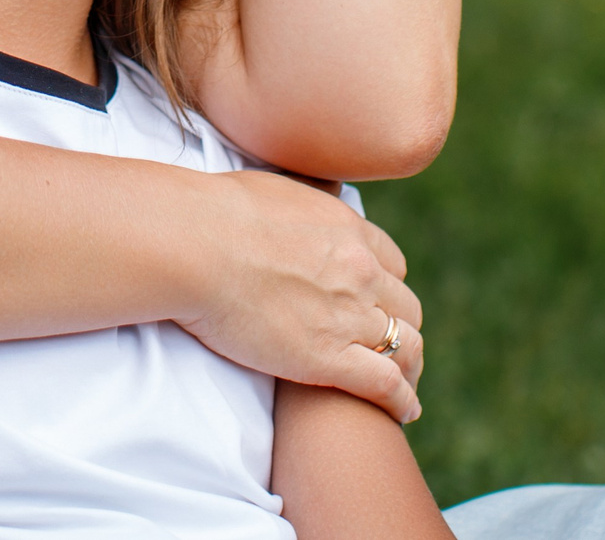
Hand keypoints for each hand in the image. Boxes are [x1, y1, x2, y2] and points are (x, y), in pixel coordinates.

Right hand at [176, 169, 426, 422]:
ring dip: (408, 366)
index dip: (386, 286)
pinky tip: (405, 412)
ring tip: (404, 386)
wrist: (196, 244)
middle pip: (405, 307)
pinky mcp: (329, 357)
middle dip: (399, 326)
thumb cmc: (214, 214)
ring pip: (405, 346)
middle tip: (385, 346)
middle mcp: (361, 270)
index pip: (392, 263)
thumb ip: (297, 209)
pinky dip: (402, 400)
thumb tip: (285, 210)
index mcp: (348, 229)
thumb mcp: (273, 192)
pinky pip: (386, 384)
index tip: (376, 302)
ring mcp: (349, 314)